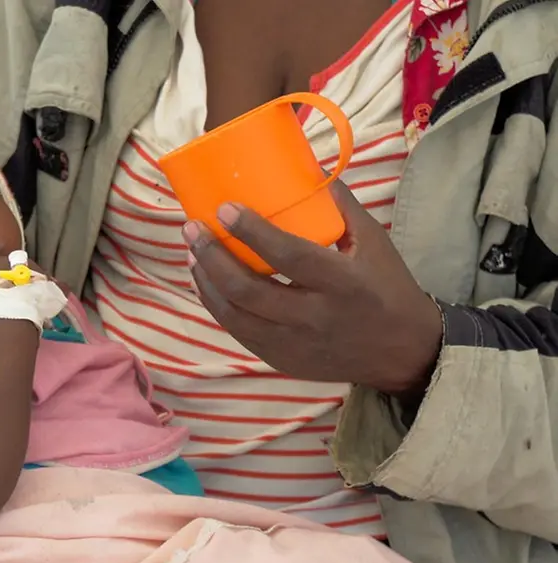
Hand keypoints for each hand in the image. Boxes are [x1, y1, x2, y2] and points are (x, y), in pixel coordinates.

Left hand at [183, 180, 442, 395]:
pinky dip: (216, 306)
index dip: (252, 232)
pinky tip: (206, 283)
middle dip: (213, 257)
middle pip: (249, 290)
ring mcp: (295, 344)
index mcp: (342, 283)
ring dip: (206, 282)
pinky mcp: (282, 360)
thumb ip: (341, 206)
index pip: (289, 256)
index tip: (224, 208)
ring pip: (235, 315)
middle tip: (192, 229)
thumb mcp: (374, 242)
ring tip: (192, 253)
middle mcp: (315, 317)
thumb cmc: (387, 287)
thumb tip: (307, 168)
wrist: (403, 353)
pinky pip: (239, 332)